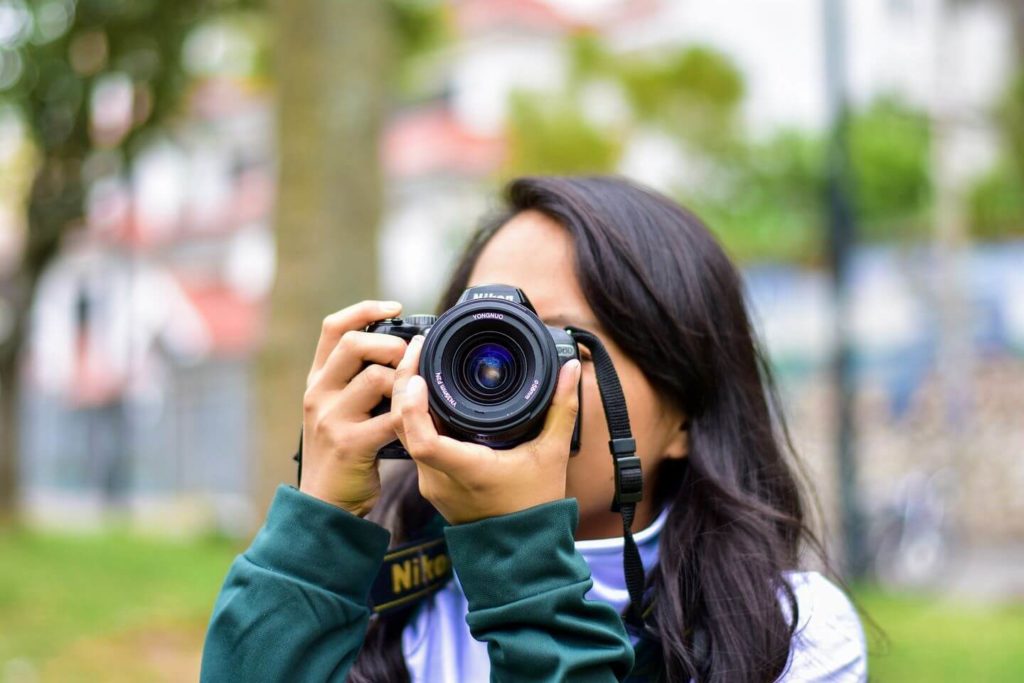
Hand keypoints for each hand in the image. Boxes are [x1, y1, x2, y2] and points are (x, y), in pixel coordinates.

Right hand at [299, 300, 406, 515]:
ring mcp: (330, 418)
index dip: (365, 309)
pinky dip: (411, 415)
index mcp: (318, 380)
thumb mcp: (340, 409)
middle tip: (411, 358)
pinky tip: (420, 419)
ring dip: (404, 382)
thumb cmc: (344, 452)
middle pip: (353, 343)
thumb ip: (359, 381)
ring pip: (376, 378)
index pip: (333, 327)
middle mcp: (318, 393)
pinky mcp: (349, 444)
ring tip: (416, 394)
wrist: (325, 503)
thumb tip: (404, 349)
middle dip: (391, 343)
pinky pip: (391, 418)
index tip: (395, 307)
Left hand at [392, 335, 581, 524]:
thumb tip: (569, 369)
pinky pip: (413, 445)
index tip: (420, 376)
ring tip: (420, 364)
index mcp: (466, 470)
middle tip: (418, 349)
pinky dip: (415, 417)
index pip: (423, 440)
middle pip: (403, 428)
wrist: (522, 552)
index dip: (413, 406)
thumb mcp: (552, 453)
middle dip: (405, 384)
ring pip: (404, 435)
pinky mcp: (432, 485)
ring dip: (407, 399)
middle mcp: (440, 479)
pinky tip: (426, 396)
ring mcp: (432, 484)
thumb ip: (561, 408)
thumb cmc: (535, 508)